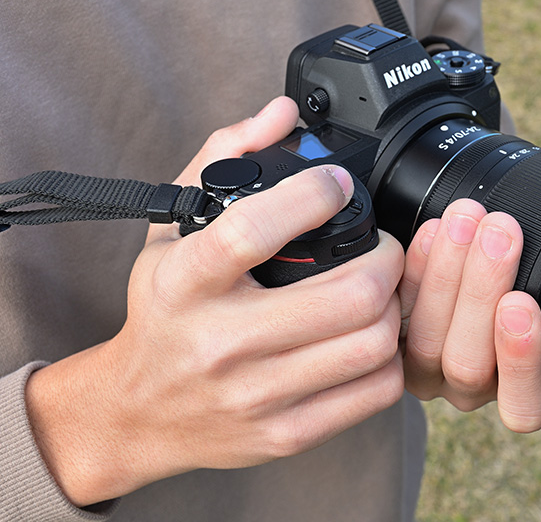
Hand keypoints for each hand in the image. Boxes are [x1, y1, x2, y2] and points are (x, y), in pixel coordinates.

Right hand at [25, 97, 404, 506]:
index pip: (254, 230)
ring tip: (382, 290)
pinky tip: (372, 337)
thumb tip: (283, 113)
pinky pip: (374, 393)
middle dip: (387, 259)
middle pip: (349, 295)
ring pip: (372, 343)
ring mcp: (255, 395)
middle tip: (383, 247)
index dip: (314, 195)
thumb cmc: (165, 311)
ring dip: (395, 307)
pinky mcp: (285, 434)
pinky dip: (390, 357)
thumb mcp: (172, 230)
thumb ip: (223, 157)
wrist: (138, 413)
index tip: (336, 184)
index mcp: (185, 282)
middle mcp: (218, 342)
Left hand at [398, 198, 540, 432]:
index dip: (521, 358)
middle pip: (467, 362)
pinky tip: (431, 233)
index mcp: (520, 396)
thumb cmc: (530, 287)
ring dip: (447, 272)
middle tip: (499, 232)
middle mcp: (471, 390)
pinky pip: (396, 314)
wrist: (483, 271)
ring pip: (427, 341)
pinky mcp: (392, 340)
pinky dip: (415, 269)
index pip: (523, 404)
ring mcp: (426, 370)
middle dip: (482, 289)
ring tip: (465, 223)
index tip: (521, 302)